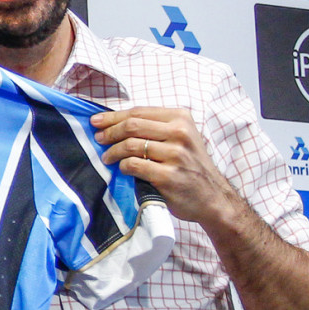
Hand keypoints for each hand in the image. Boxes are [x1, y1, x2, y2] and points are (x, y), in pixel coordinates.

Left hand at [92, 106, 234, 225]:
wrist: (212, 197)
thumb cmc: (191, 166)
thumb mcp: (181, 138)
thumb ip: (156, 127)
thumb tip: (115, 122)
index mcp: (181, 118)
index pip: (139, 112)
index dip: (114, 116)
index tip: (96, 121)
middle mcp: (180, 133)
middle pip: (132, 126)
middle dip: (110, 132)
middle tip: (98, 139)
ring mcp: (175, 155)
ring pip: (131, 145)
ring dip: (113, 151)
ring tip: (107, 157)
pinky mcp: (168, 176)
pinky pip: (135, 166)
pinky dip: (123, 167)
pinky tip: (122, 169)